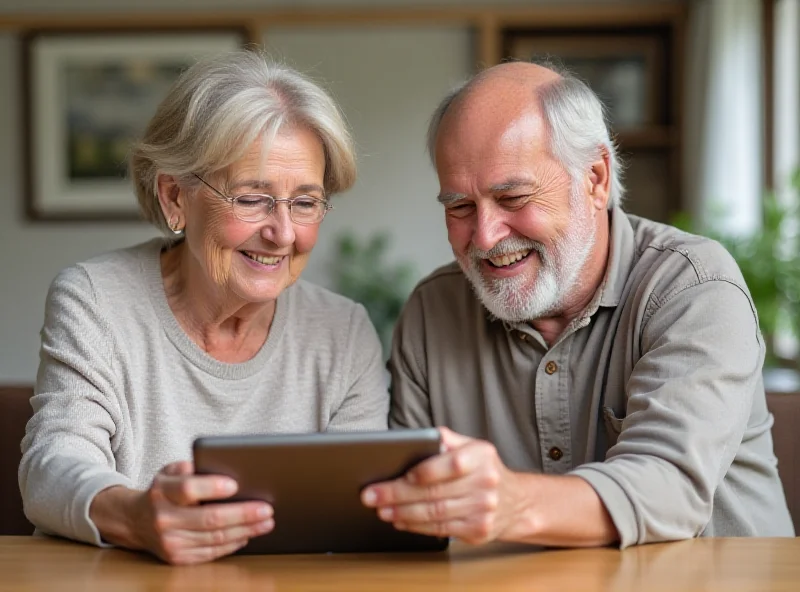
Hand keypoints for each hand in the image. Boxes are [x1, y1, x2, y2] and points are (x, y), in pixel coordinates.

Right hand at [91, 461, 273, 564]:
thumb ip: (193, 466)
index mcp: (162, 492)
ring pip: (215, 538)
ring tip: (266, 522)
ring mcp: (170, 542)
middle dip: (242, 514)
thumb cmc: (163, 491)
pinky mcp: (178, 558)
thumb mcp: (170, 471)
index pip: (188, 489)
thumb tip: (224, 467)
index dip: (212, 487)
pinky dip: (233, 544)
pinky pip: (211, 552)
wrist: (135, 520)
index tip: (235, 484)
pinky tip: (248, 535)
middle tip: (266, 509)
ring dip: (245, 530)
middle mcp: (163, 519)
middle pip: (209, 518)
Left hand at [360, 428, 524, 543]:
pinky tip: (400, 521)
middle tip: (372, 495)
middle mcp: (485, 483)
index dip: (425, 471)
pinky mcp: (478, 531)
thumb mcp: (473, 447)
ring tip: (381, 510)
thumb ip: (447, 440)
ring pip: (434, 513)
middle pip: (435, 492)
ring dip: (402, 513)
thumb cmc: (484, 470)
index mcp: (482, 456)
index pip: (451, 463)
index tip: (400, 474)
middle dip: (398, 494)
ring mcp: (483, 510)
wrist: (517, 502)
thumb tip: (416, 438)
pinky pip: (440, 529)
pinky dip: (416, 526)